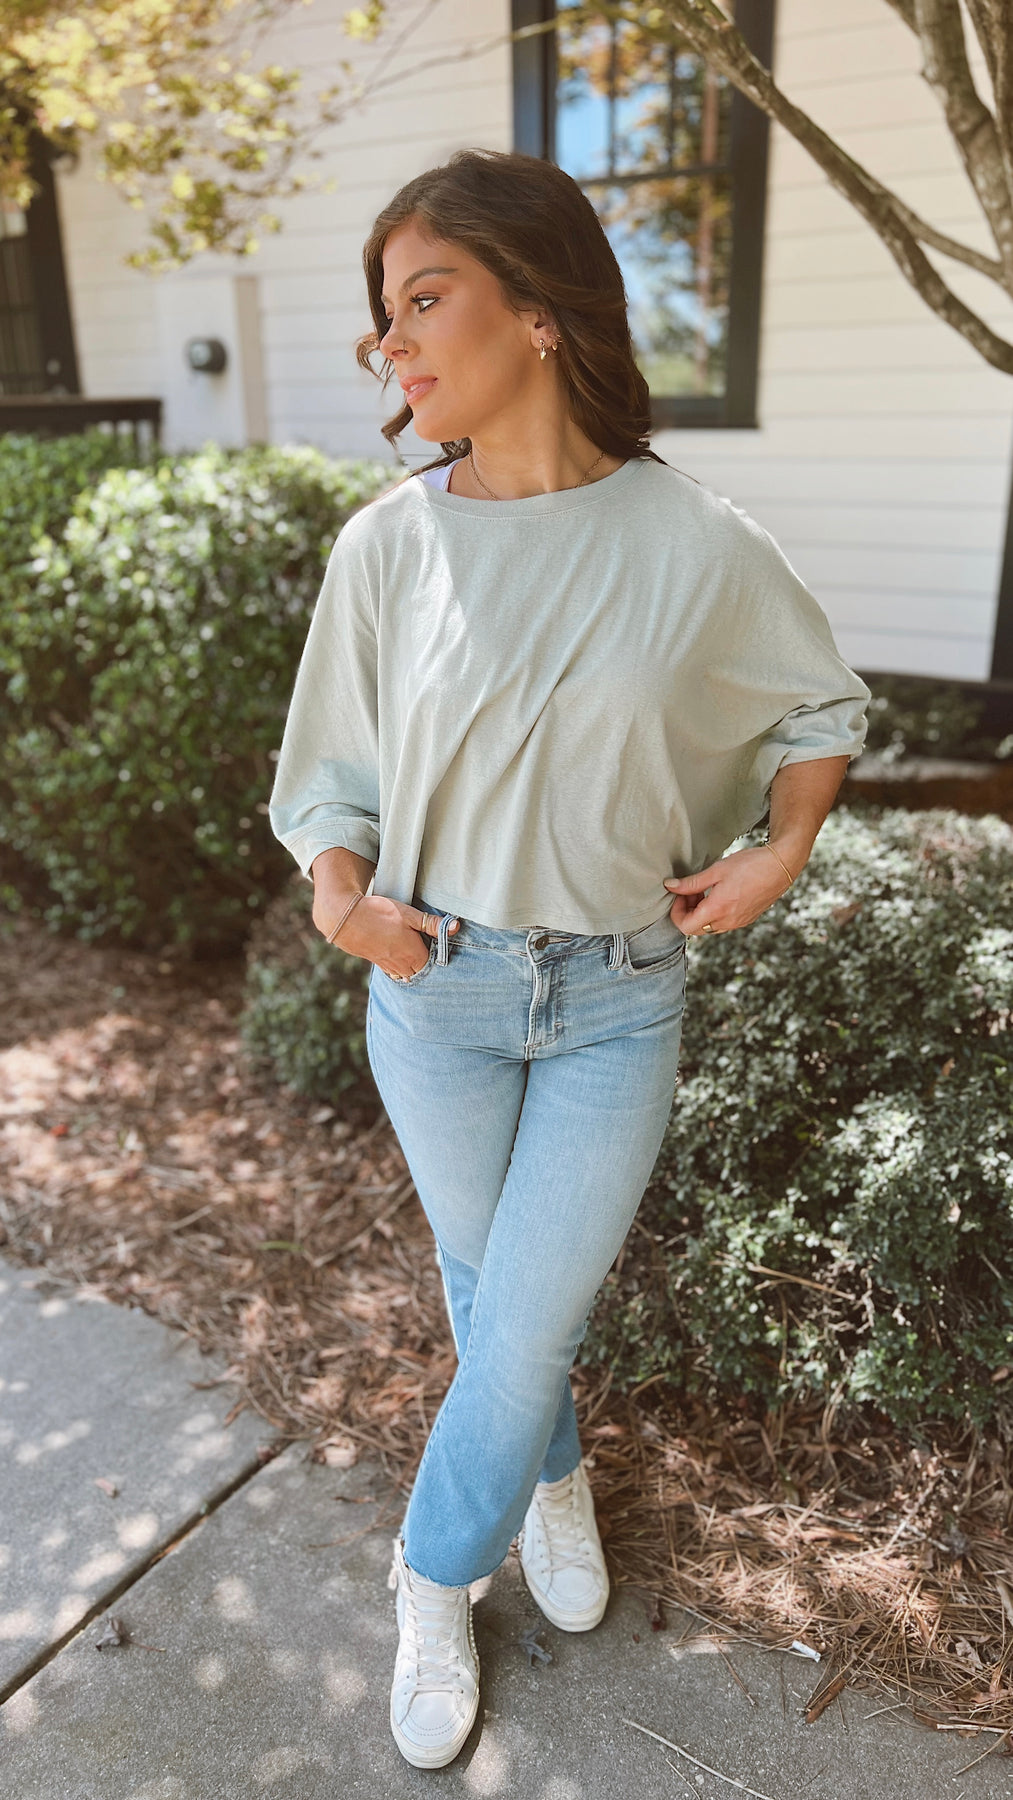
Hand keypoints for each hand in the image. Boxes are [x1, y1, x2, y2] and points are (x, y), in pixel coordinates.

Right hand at [315, 890, 458, 976]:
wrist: (345, 918)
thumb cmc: (379, 913)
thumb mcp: (409, 914)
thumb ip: (432, 923)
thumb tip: (456, 927)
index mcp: (413, 955)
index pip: (434, 967)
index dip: (440, 960)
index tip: (443, 951)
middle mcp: (402, 965)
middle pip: (420, 974)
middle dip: (427, 968)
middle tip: (433, 957)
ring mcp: (387, 965)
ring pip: (406, 975)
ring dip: (413, 970)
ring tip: (418, 961)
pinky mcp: (376, 962)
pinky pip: (392, 972)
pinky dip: (399, 969)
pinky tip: (400, 961)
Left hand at [663, 846, 795, 936]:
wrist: (781, 866)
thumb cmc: (750, 865)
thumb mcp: (716, 870)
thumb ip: (691, 882)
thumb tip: (670, 886)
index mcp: (718, 909)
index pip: (685, 926)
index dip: (676, 912)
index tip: (680, 894)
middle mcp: (728, 921)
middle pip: (696, 929)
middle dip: (687, 912)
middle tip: (690, 891)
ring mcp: (739, 922)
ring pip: (709, 927)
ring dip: (701, 912)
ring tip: (706, 890)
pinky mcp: (746, 919)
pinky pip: (723, 923)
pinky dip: (715, 913)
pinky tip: (719, 894)